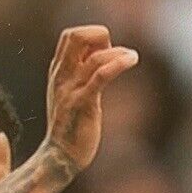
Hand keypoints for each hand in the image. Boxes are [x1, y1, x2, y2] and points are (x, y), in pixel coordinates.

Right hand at [43, 25, 138, 172]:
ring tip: (133, 57)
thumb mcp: (73, 96)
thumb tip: (100, 60)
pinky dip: (119, 63)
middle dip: (100, 35)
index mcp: (58, 72)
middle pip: (76, 35)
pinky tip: (132, 60)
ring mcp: (71, 89)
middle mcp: (61, 76)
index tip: (106, 52)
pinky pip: (101, 75)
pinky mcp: (83, 103)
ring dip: (118, 52)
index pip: (70, 36)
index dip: (92, 36)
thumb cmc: (71, 129)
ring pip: (94, 56)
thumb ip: (82, 77)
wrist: (59, 158)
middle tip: (115, 51)